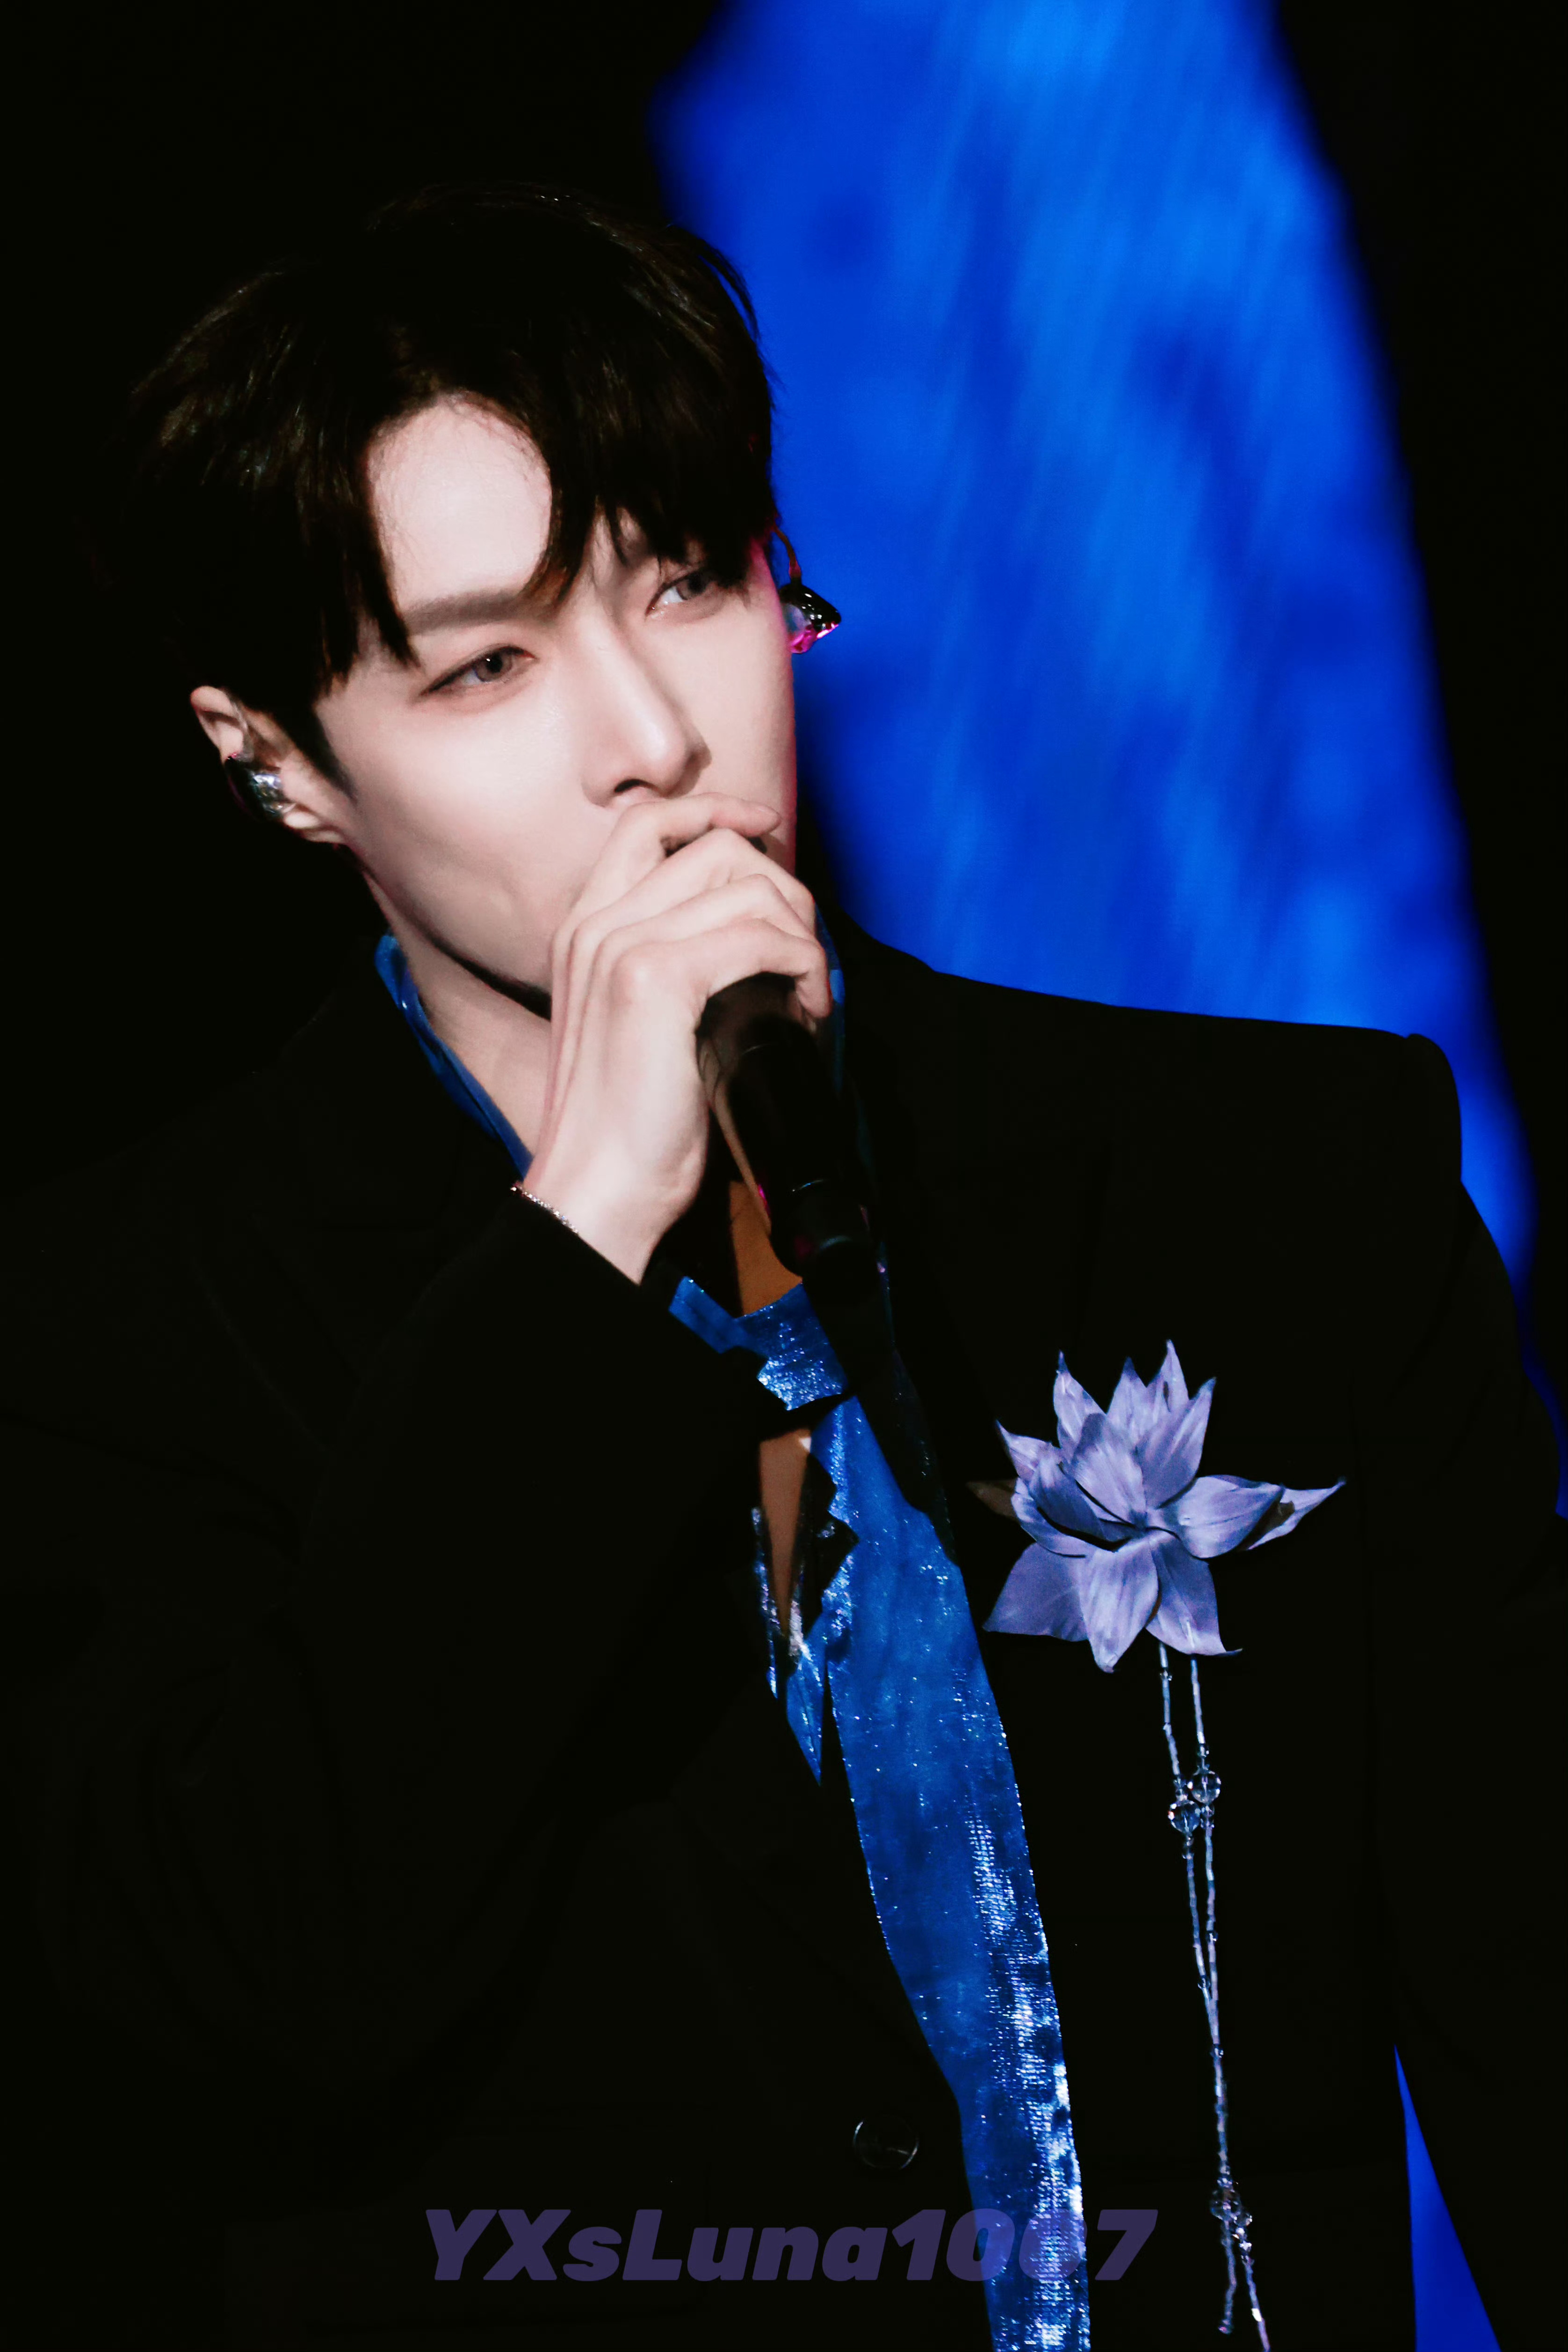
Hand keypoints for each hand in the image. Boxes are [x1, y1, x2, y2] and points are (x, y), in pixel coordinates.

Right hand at [520, 796, 828, 1281]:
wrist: (597, 1186)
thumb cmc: (629, 1123)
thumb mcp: (638, 1025)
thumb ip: (668, 967)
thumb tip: (748, 934)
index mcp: (583, 928)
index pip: (647, 824)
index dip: (714, 811)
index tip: (765, 829)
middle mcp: (596, 924)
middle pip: (714, 848)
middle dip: (782, 891)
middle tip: (804, 955)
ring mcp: (622, 946)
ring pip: (746, 886)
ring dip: (799, 933)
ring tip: (808, 993)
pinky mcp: (657, 979)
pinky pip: (759, 936)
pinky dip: (802, 964)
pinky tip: (807, 1009)